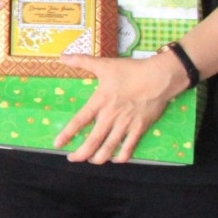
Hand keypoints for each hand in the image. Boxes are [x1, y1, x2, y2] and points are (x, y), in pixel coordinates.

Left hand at [53, 52, 184, 163]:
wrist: (159, 77)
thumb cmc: (131, 71)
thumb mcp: (104, 64)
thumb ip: (81, 61)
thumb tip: (62, 56)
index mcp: (99, 102)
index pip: (79, 121)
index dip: (67, 134)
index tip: (57, 143)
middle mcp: (111, 116)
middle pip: (93, 140)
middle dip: (81, 153)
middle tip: (72, 158)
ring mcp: (126, 124)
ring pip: (110, 147)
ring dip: (99, 157)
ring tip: (92, 161)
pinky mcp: (140, 127)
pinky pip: (130, 146)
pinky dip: (123, 155)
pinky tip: (116, 159)